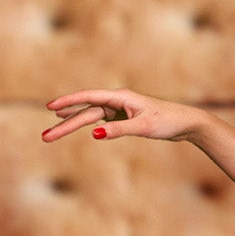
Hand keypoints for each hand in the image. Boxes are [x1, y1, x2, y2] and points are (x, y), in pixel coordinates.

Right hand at [42, 89, 205, 143]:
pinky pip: (101, 121)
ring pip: (91, 117)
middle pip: (86, 112)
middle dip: (65, 124)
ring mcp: (120, 109)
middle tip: (45, 138)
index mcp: (120, 97)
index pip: (88, 98)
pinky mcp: (125, 118)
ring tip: (52, 131)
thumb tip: (94, 134)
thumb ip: (118, 130)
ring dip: (73, 124)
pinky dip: (87, 123)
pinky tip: (76, 123)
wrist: (187, 123)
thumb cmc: (168, 122)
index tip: (50, 108)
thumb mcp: (143, 127)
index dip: (68, 102)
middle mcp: (118, 101)